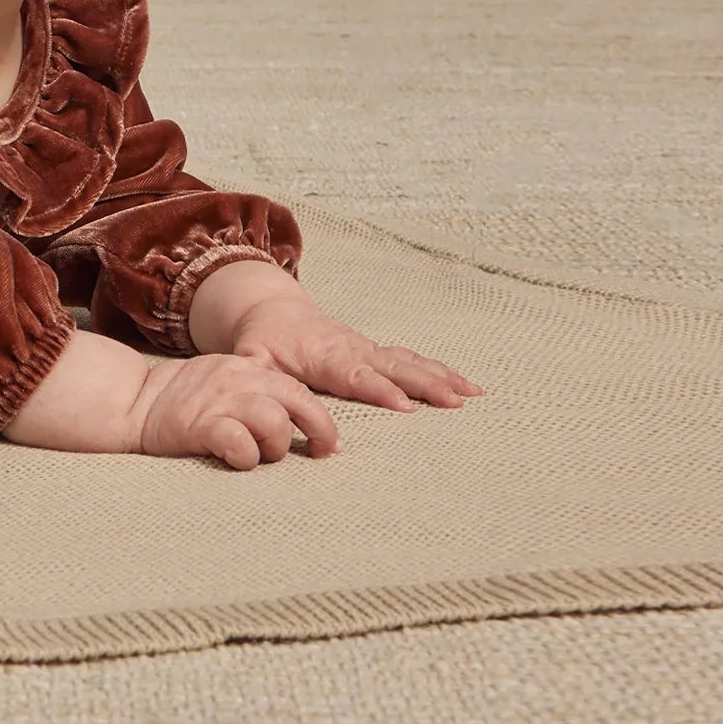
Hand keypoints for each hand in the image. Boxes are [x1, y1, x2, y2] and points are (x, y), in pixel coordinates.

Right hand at [133, 351, 340, 469]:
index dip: (321, 418)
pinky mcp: (199, 426)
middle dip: (318, 429)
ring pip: (273, 421)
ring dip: (277, 446)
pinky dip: (246, 455)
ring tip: (262, 455)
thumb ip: (256, 389)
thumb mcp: (222, 379)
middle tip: (320, 453)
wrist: (132, 402)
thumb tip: (296, 418)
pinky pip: (237, 441)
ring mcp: (218, 402)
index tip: (330, 444)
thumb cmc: (182, 400)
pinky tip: (239, 460)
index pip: (298, 388)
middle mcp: (237, 380)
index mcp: (246, 368)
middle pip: (297, 400)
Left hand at [228, 291, 485, 413]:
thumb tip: (271, 414)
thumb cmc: (262, 342)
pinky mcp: (376, 350)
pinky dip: (440, 370)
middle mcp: (351, 348)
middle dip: (425, 384)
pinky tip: (465, 385)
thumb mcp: (250, 361)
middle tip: (455, 401)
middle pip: (392, 367)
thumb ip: (257, 383)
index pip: (353, 375)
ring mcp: (367, 347)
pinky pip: (411, 359)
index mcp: (321, 355)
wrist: (272, 309)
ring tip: (472, 394)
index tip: (405, 406)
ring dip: (440, 377)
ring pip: (408, 361)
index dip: (379, 389)